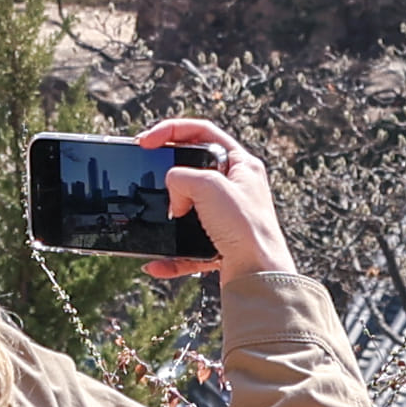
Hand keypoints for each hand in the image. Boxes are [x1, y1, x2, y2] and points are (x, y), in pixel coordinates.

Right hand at [136, 120, 290, 287]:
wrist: (259, 276)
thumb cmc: (246, 228)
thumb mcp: (209, 186)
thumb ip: (181, 177)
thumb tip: (173, 192)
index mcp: (241, 165)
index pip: (202, 132)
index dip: (171, 130)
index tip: (146, 141)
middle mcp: (236, 189)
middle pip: (192, 170)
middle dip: (168, 175)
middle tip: (147, 175)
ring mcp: (227, 218)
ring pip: (187, 209)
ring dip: (168, 216)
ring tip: (158, 220)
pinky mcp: (220, 245)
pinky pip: (187, 247)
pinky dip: (171, 256)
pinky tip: (157, 264)